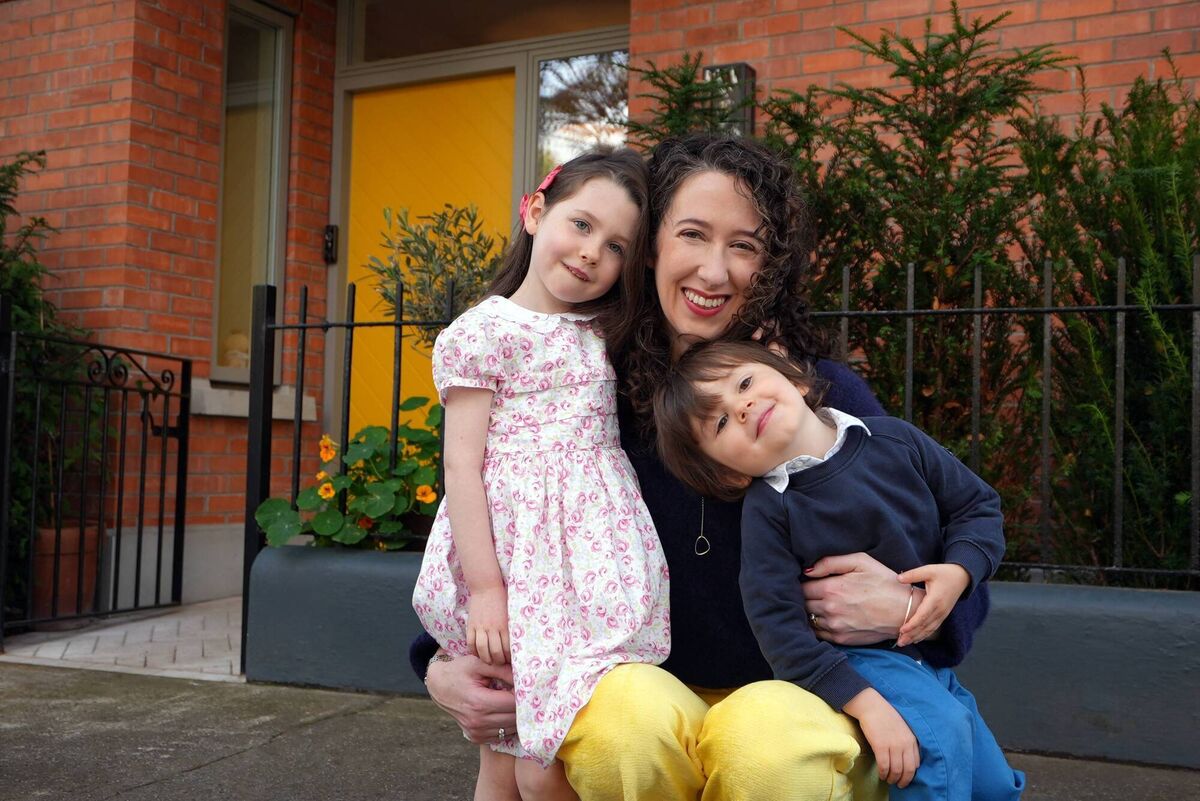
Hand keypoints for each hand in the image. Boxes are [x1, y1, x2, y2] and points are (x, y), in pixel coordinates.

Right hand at [425, 652, 517, 744]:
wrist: (438, 686)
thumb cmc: (459, 671)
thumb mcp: (478, 663)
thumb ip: (502, 669)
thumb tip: (523, 677)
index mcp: (479, 703)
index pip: (513, 704)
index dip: (522, 694)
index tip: (523, 684)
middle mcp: (477, 722)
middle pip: (515, 718)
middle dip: (522, 705)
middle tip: (522, 692)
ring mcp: (476, 732)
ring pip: (510, 729)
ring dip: (516, 716)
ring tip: (511, 700)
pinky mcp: (476, 737)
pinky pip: (502, 735)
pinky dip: (507, 724)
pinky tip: (503, 710)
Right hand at [467, 586, 509, 664]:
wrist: (486, 587)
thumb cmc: (501, 599)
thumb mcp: (510, 613)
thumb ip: (511, 628)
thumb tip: (516, 643)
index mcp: (504, 625)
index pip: (508, 648)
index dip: (509, 658)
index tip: (510, 661)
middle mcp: (493, 628)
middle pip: (496, 652)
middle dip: (498, 661)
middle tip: (500, 664)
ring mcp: (480, 627)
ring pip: (482, 649)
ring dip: (485, 659)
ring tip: (489, 662)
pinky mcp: (471, 625)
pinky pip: (471, 642)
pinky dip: (473, 651)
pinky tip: (477, 653)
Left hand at [802, 553, 925, 645]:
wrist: (905, 611)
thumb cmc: (884, 583)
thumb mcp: (861, 562)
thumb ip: (831, 562)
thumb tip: (807, 570)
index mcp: (832, 588)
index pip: (801, 587)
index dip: (802, 583)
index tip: (808, 582)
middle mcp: (830, 609)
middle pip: (802, 604)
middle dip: (804, 598)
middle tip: (812, 593)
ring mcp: (835, 626)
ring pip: (808, 619)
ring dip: (809, 612)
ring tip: (817, 605)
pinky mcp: (841, 639)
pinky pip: (818, 633)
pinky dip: (816, 626)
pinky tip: (824, 618)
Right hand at [845, 688, 919, 786]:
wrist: (871, 705)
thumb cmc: (885, 716)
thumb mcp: (903, 728)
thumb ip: (907, 741)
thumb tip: (906, 758)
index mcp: (912, 739)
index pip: (916, 763)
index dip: (911, 774)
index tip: (905, 777)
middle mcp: (905, 744)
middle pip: (907, 770)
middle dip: (903, 780)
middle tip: (898, 784)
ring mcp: (893, 745)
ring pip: (896, 770)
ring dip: (892, 778)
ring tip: (888, 780)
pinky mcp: (880, 745)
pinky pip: (883, 765)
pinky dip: (883, 773)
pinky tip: (881, 774)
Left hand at [896, 563, 968, 647]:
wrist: (962, 577)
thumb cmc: (944, 573)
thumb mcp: (928, 570)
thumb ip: (913, 574)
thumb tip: (898, 578)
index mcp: (935, 599)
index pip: (922, 615)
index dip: (912, 624)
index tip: (901, 630)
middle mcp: (940, 610)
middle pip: (924, 626)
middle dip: (912, 635)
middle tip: (899, 643)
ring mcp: (943, 614)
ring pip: (929, 629)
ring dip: (917, 637)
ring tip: (904, 643)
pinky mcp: (943, 615)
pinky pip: (933, 628)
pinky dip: (924, 634)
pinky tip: (916, 639)